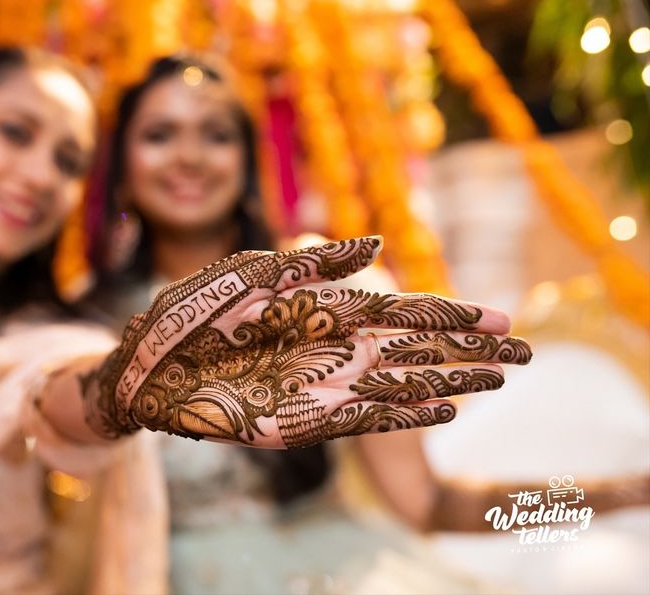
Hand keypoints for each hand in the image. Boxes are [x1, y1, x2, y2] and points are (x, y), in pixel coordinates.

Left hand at [83, 236, 531, 446]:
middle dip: (465, 351)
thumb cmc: (189, 313)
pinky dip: (401, 415)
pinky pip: (360, 419)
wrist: (141, 366)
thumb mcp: (247, 275)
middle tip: (524, 351)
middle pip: (411, 350)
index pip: (397, 311)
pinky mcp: (299, 420)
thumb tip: (377, 244)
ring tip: (500, 381)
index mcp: (318, 309)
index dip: (446, 314)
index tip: (497, 315)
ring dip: (448, 383)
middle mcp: (328, 349)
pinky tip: (442, 412)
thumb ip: (312, 263)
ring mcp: (316, 385)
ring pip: (396, 384)